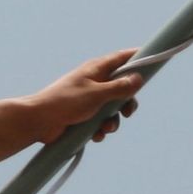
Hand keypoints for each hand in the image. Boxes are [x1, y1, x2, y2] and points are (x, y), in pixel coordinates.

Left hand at [22, 49, 143, 142]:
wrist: (38, 122)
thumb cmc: (64, 102)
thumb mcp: (96, 94)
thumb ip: (118, 87)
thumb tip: (138, 79)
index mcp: (96, 69)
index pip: (122, 58)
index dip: (138, 58)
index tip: (154, 61)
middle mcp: (94, 82)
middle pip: (122, 88)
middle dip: (127, 103)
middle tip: (127, 111)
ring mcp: (89, 99)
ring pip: (113, 108)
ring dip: (113, 121)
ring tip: (105, 127)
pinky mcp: (84, 115)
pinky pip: (101, 121)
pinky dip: (101, 129)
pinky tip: (95, 135)